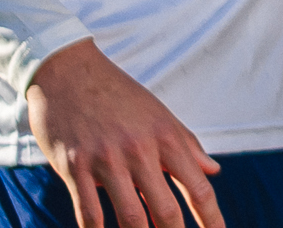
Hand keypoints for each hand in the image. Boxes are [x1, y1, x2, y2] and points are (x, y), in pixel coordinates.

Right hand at [25, 40, 220, 227]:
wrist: (69, 70)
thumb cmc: (118, 95)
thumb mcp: (158, 114)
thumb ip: (187, 145)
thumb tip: (214, 171)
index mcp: (165, 136)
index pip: (197, 187)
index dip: (212, 219)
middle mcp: (140, 149)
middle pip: (166, 210)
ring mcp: (106, 159)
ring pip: (129, 217)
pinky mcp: (74, 166)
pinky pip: (88, 212)